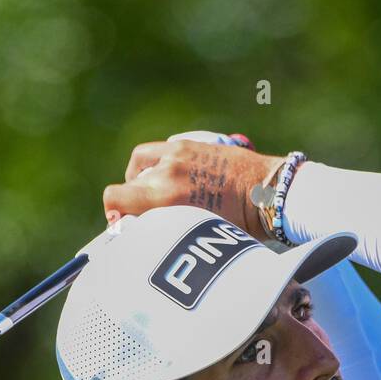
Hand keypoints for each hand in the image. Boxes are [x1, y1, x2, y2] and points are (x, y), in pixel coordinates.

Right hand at [102, 139, 282, 239]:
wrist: (267, 192)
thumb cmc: (237, 222)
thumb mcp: (194, 231)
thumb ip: (161, 227)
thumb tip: (138, 234)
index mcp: (166, 196)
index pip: (115, 198)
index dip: (113, 216)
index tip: (123, 227)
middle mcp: (166, 172)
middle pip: (126, 188)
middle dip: (129, 205)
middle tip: (141, 220)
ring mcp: (176, 155)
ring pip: (136, 167)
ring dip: (137, 181)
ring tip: (151, 195)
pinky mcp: (186, 146)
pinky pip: (154, 153)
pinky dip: (151, 165)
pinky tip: (163, 177)